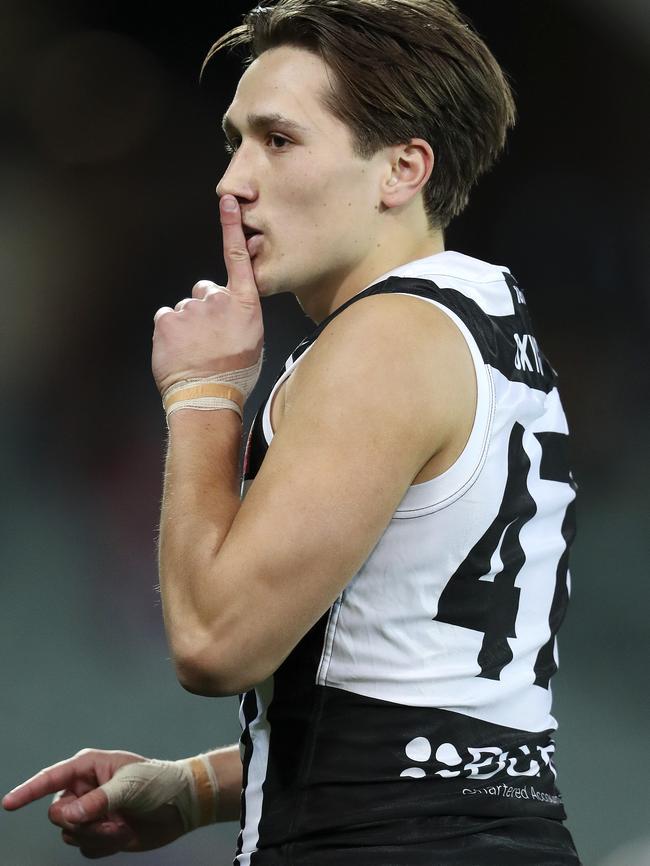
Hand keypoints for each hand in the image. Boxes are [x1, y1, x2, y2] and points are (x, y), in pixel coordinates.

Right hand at [2, 749, 184, 856]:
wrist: (180, 806)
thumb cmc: (158, 783)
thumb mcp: (130, 786)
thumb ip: (97, 800)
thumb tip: (67, 816)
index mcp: (89, 767)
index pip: (51, 778)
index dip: (28, 791)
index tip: (8, 804)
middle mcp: (84, 789)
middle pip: (58, 814)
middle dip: (82, 822)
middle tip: (110, 819)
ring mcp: (90, 812)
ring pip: (70, 835)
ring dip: (97, 835)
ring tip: (124, 825)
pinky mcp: (98, 833)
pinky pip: (84, 849)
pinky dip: (104, 847)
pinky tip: (125, 835)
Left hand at [152, 195, 263, 394]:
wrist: (207, 396)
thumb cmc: (234, 374)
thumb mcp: (253, 341)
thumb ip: (241, 316)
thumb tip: (229, 310)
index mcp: (245, 306)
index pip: (238, 258)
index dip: (231, 227)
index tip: (228, 201)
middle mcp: (218, 301)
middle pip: (205, 291)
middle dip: (204, 309)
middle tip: (208, 338)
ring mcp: (191, 309)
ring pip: (185, 310)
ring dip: (187, 326)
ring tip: (195, 352)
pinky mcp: (167, 321)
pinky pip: (167, 319)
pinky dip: (170, 334)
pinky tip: (180, 352)